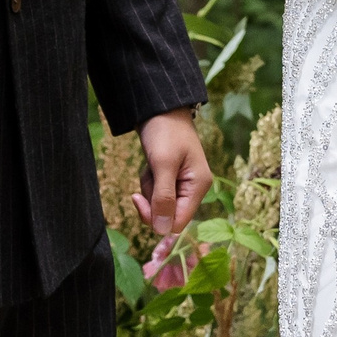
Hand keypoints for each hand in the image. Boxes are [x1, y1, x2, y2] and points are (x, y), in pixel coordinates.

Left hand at [132, 108, 211, 236]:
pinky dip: (149, 180)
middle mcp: (193, 188)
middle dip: (152, 199)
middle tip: (147, 176)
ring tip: (151, 165)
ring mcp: (182, 183)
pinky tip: (150, 164)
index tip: (138, 200)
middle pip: (167, 214)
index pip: (178, 221)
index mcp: (198, 186)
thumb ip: (163, 198)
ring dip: (149, 188)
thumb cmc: (165, 132)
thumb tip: (162, 230)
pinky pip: (156, 191)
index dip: (158, 218)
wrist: (158, 107)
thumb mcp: (163, 164)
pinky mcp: (171, 177)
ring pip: (159, 203)